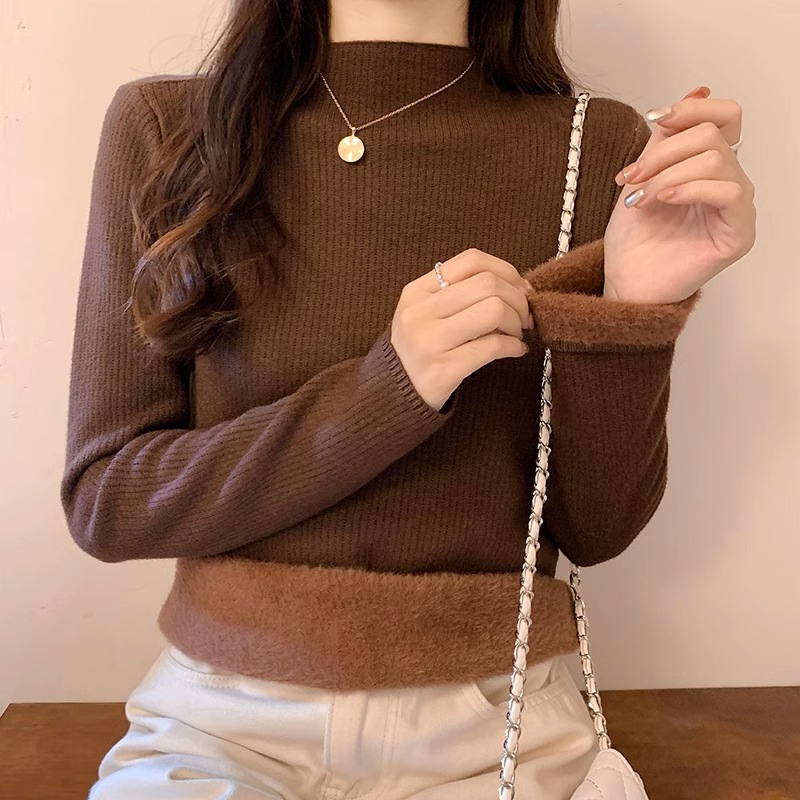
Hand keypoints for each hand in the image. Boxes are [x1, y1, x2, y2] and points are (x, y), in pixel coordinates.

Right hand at [390, 248, 534, 411]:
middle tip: (523, 317)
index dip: (507, 272)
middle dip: (517, 300)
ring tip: (515, 335)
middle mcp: (420, 312)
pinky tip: (515, 351)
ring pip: (494, 311)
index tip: (520, 290)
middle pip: (488, 284)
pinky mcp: (444, 369)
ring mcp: (430, 341)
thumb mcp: (426, 312)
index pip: (471, 261)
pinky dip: (514, 347)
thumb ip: (460, 293)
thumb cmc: (421, 349)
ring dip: (516, 323)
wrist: (394, 395)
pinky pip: (493, 347)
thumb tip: (518, 287)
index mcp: (416, 291)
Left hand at [603, 85, 756, 304]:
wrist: (625, 279)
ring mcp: (737, 208)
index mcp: (710, 166)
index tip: (655, 119)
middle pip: (712, 135)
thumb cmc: (634, 237)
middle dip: (663, 152)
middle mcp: (729, 183)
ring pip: (716, 159)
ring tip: (638, 198)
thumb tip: (696, 91)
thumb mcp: (644, 173)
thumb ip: (667, 136)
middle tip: (630, 177)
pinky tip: (663, 199)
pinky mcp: (739, 234)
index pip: (725, 116)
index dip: (691, 110)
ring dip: (667, 173)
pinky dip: (690, 188)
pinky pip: (729, 192)